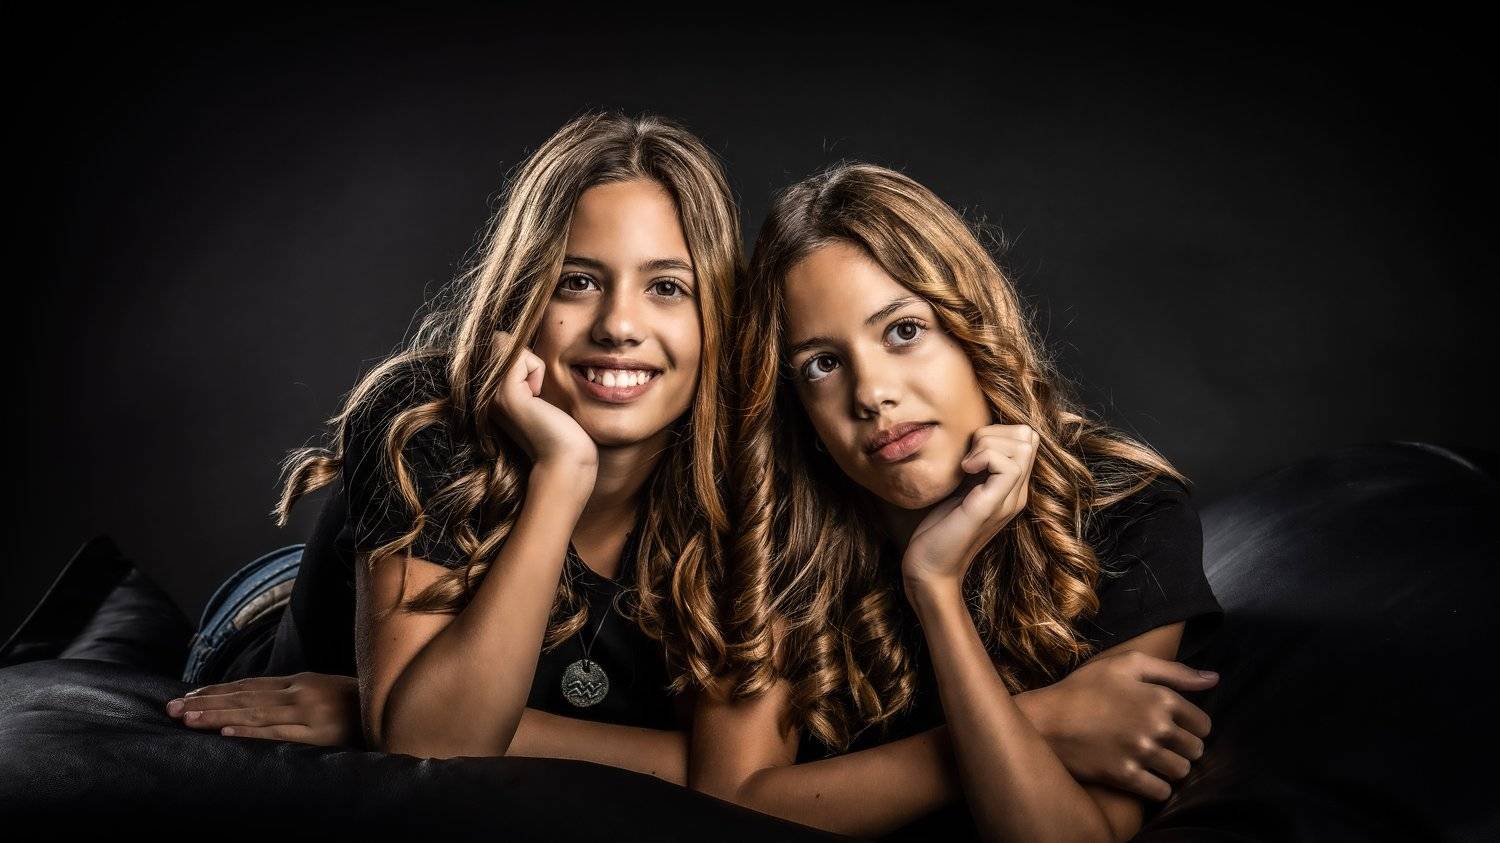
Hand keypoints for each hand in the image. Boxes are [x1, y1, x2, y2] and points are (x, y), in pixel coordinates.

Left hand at [165, 672, 360, 746]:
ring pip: (254, 714)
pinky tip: (227, 732)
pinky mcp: (319, 734)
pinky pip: (280, 733)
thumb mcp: (324, 693)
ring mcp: (309, 713)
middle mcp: (300, 692)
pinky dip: (252, 731)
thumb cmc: (359, 706)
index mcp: (300, 682)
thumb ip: (294, 696)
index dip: (217, 691)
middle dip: (205, 703)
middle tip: (171, 709)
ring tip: (187, 719)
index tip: (187, 697)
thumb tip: (259, 702)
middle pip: (244, 697)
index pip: (249, 685)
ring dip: (218, 716)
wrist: (395, 711)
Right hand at [490, 331, 596, 476]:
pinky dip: (537, 371)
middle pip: (499, 340)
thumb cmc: (559, 425)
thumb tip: (515, 337)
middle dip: (525, 357)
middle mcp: (482, 392)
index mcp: (487, 392)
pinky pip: (520, 356)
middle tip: (536, 391)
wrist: (565, 458)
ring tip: (537, 397)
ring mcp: (489, 394)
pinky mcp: (505, 394)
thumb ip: (521, 369)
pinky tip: (538, 399)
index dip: (521, 356)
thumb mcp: (535, 390)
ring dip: (532, 364)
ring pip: (506, 343)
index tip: (533, 390)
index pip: (496, 344)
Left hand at [902, 424, 1037, 594]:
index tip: (970, 449)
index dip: (998, 431)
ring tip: (967, 464)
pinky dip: (984, 456)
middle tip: (969, 454)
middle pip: (1029, 437)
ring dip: (989, 443)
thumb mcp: (961, 487)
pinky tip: (965, 471)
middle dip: (995, 432)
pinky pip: (1008, 466)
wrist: (929, 566)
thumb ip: (975, 466)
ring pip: (1023, 447)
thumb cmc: (939, 527)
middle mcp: (1017, 493)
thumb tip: (973, 435)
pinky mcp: (992, 506)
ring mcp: (1008, 500)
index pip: (1027, 438)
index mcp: (1011, 487)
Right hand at [1017, 651, 1217, 800]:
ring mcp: (1141, 753)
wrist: (1045, 719)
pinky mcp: (1125, 776)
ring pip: (1181, 772)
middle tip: (1163, 743)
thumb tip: (1214, 679)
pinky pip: (1161, 792)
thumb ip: (1174, 671)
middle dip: (1184, 747)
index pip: (1204, 724)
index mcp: (1160, 698)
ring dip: (1171, 768)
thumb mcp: (1127, 665)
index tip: (1175, 726)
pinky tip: (1144, 775)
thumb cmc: (1085, 687)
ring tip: (1154, 759)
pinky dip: (1157, 787)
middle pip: (1196, 750)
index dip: (1192, 726)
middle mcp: (1156, 727)